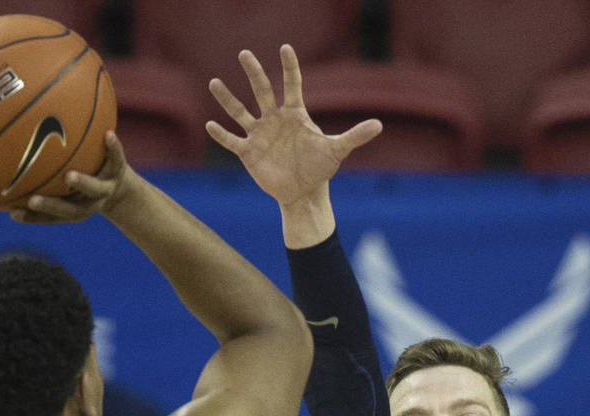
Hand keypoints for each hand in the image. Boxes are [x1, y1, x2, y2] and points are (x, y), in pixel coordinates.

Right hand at [13, 131, 132, 222]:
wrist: (120, 184)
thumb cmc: (80, 178)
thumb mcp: (60, 178)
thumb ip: (35, 174)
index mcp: (74, 208)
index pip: (52, 217)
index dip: (34, 218)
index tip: (13, 213)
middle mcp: (89, 202)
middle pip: (72, 210)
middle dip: (53, 206)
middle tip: (33, 200)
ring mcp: (105, 188)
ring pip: (95, 189)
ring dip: (83, 184)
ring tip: (69, 176)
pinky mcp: (120, 170)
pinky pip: (117, 158)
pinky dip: (113, 147)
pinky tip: (108, 133)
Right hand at [206, 44, 380, 206]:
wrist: (303, 192)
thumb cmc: (320, 168)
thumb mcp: (337, 150)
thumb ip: (355, 136)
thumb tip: (379, 125)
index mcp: (295, 114)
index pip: (292, 85)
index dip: (290, 67)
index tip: (286, 48)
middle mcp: (274, 119)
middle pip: (262, 91)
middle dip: (254, 72)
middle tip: (244, 53)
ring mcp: (259, 134)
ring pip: (240, 112)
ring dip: (227, 98)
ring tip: (214, 82)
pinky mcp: (249, 152)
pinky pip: (232, 141)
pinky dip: (221, 134)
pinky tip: (211, 125)